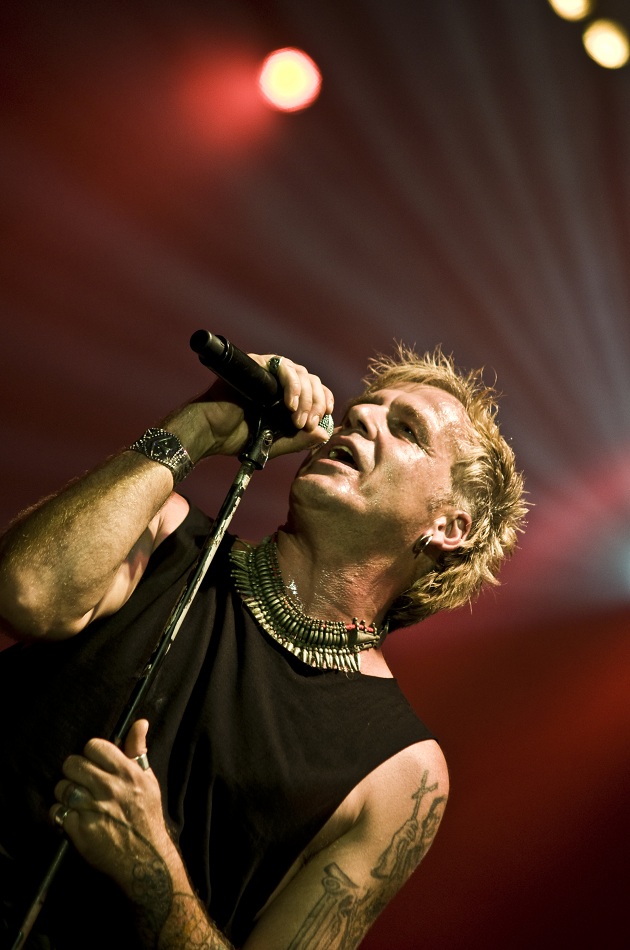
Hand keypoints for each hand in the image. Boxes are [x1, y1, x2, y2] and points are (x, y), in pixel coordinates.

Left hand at [50, 720, 176, 895]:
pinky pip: (57, 812)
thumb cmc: (146, 815)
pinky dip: (61, 814)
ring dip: (65, 793)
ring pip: (62, 787)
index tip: (94, 764)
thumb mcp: (148, 780)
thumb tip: (140, 722)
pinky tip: (72, 817)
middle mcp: (110, 788)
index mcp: (127, 773)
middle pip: (73, 764)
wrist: (145, 858)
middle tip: (81, 782)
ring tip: (75, 800)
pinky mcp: (80, 830)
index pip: (94, 746)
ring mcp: (94, 809)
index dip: (90, 753)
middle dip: (74, 772)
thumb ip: (138, 750)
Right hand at [163, 354, 334, 461]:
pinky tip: (289, 405)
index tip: (326, 414)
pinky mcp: (256, 364)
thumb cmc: (238, 437)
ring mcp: (267, 370)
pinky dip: (291, 386)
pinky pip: (282, 367)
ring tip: (297, 420)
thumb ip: (300, 439)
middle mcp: (278, 379)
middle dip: (316, 403)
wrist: (212, 434)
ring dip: (305, 398)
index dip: (323, 398)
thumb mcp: (276, 442)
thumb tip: (325, 433)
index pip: (313, 387)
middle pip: (311, 379)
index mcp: (284, 393)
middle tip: (309, 424)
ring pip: (301, 373)